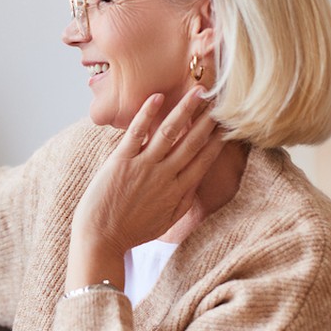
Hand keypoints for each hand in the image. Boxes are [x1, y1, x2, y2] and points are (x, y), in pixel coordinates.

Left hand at [73, 87, 224, 257]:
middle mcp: (165, 176)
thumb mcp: (168, 220)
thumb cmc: (133, 231)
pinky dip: (147, 114)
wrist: (101, 238)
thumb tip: (197, 180)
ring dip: (185, 110)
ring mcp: (143, 167)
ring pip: (169, 133)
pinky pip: (136, 133)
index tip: (230, 123)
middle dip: (208, 119)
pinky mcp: (121, 161)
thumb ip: (185, 200)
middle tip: (220, 98)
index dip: (218, 139)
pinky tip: (157, 98)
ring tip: (198, 92)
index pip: (204, 159)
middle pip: (192, 142)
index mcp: (178, 190)